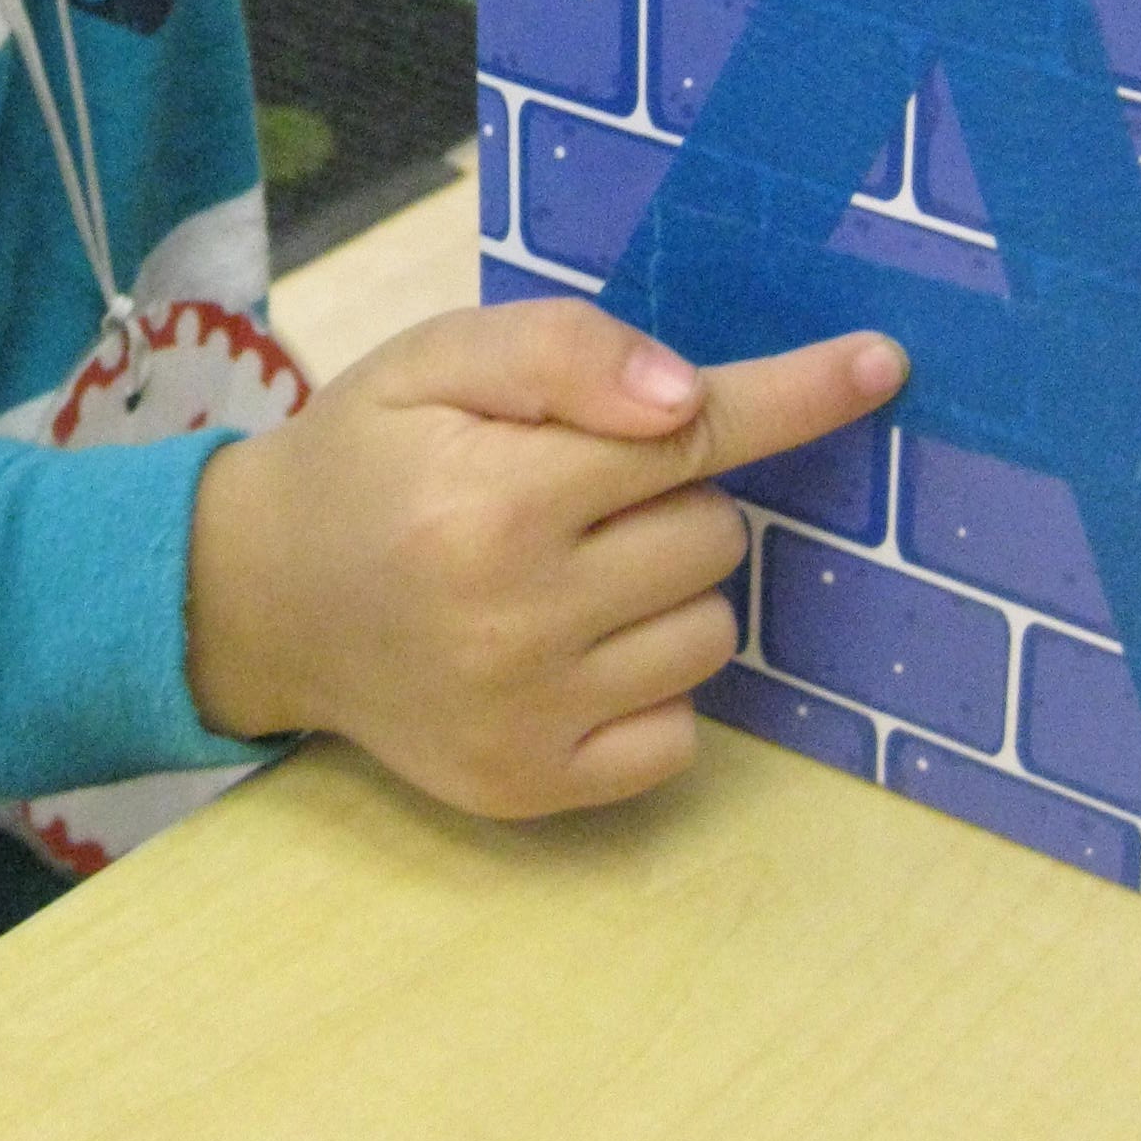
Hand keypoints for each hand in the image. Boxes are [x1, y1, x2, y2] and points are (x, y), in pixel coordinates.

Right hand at [189, 298, 905, 818]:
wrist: (261, 597)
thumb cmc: (365, 459)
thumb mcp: (435, 361)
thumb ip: (559, 354)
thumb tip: (687, 402)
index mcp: (494, 499)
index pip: (692, 437)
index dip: (796, 395)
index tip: (879, 365)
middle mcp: (517, 616)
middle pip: (713, 532)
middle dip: (670, 494)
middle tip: (574, 493)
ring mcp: (531, 716)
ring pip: (713, 631)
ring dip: (669, 587)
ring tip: (568, 569)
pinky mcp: (534, 787)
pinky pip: (681, 731)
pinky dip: (653, 683)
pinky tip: (572, 649)